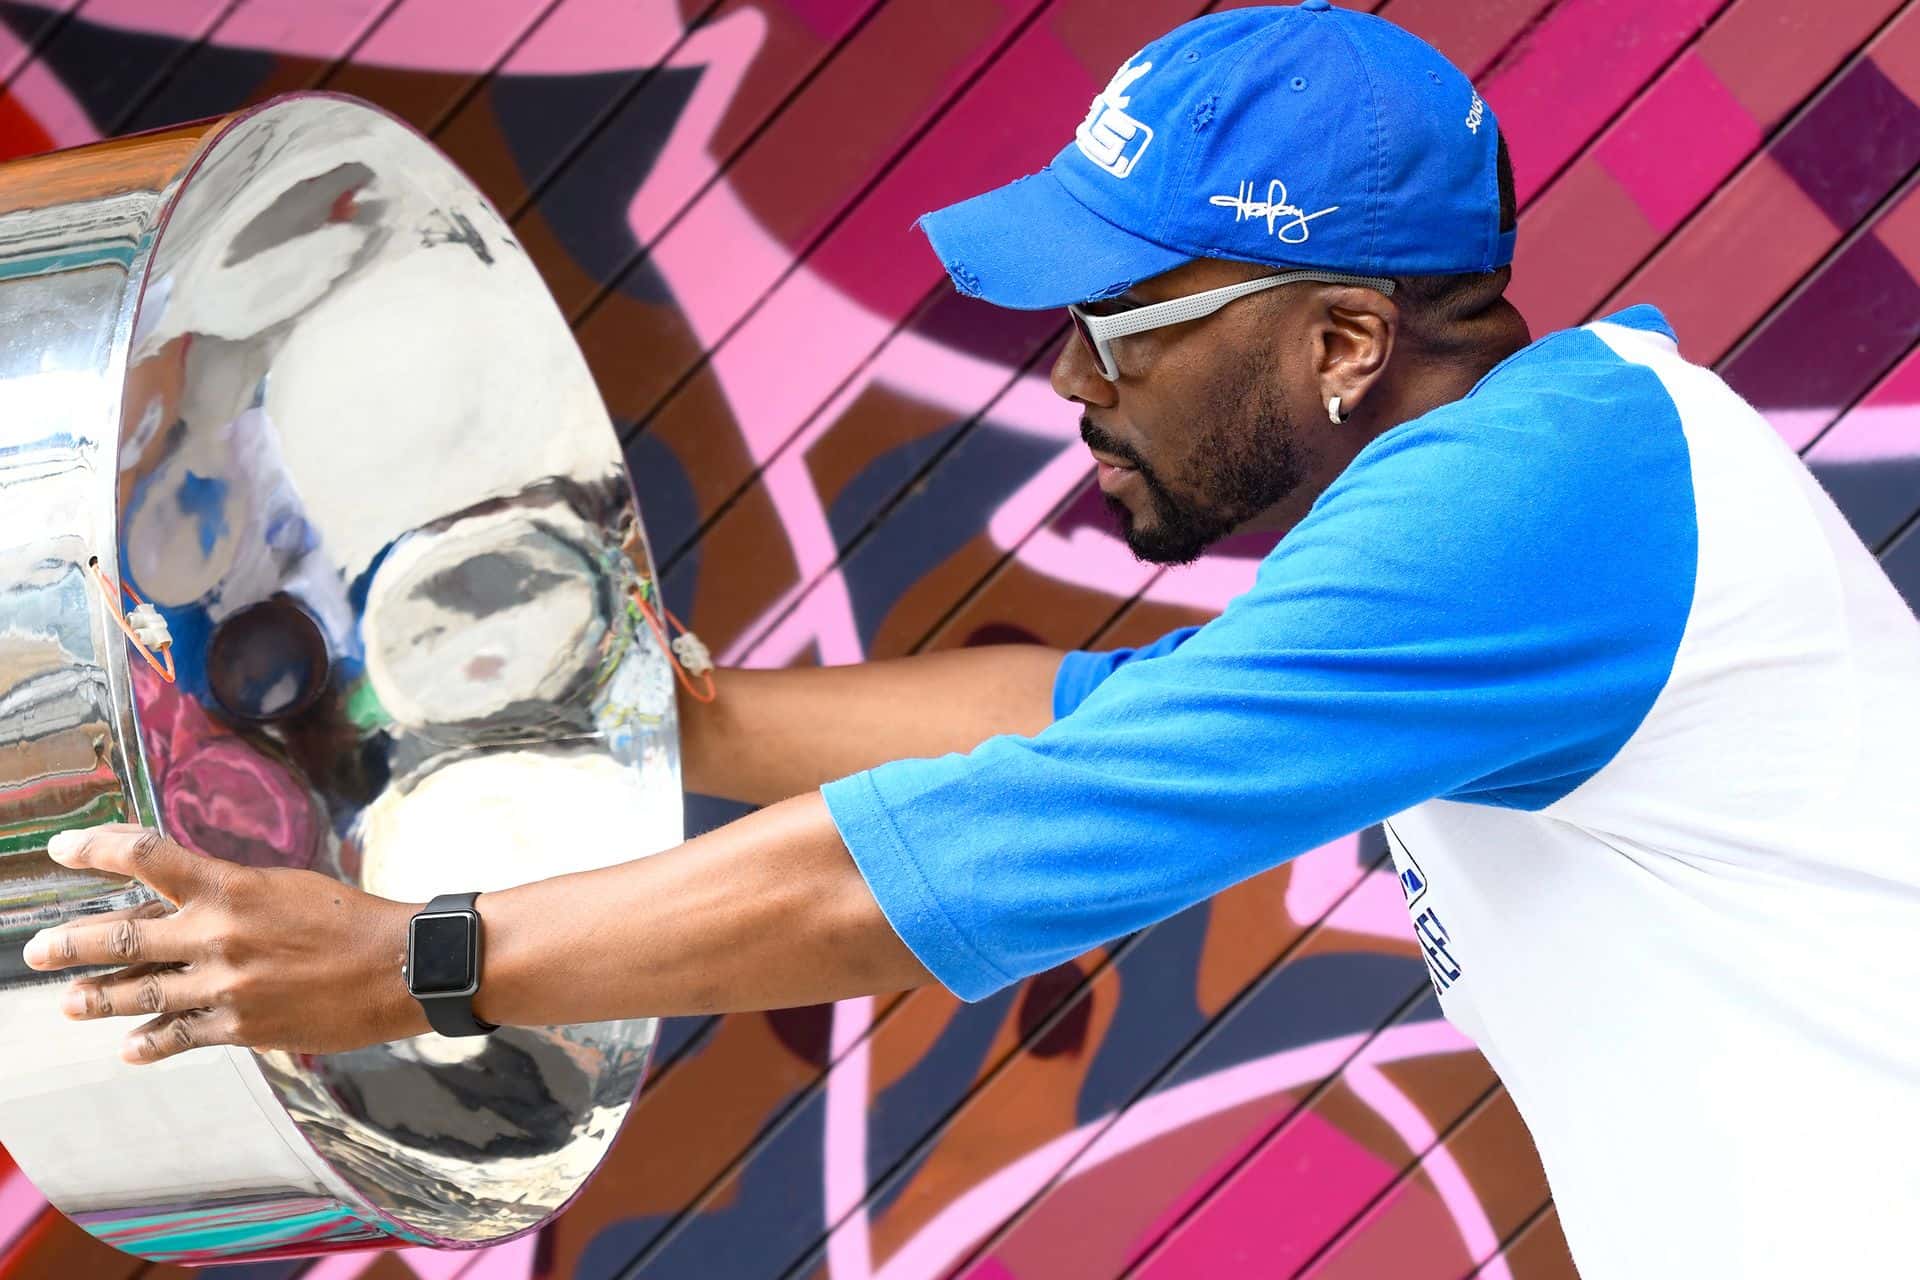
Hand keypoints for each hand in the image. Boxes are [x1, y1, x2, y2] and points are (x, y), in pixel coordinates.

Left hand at [22, 824, 429, 1063]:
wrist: (402, 967)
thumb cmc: (352, 920)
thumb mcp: (285, 888)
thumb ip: (229, 896)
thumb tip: (183, 905)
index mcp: (230, 887)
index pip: (143, 856)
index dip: (93, 848)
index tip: (61, 847)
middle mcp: (217, 935)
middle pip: (121, 934)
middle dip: (71, 944)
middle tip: (38, 951)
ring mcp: (225, 987)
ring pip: (137, 993)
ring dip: (95, 998)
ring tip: (69, 1002)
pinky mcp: (242, 1029)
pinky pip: (178, 1036)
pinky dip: (148, 1043)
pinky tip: (130, 1048)